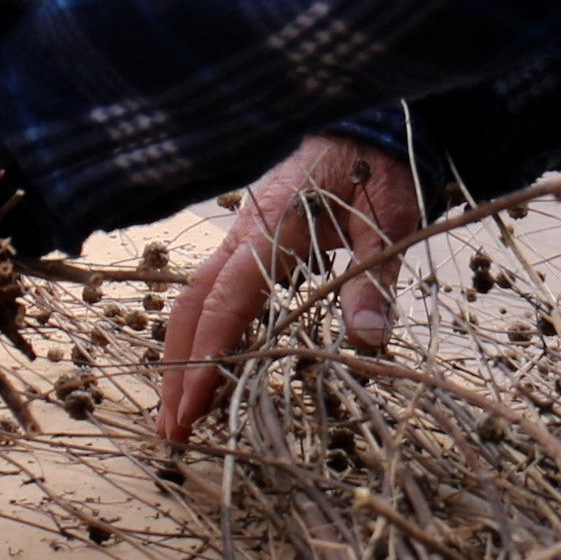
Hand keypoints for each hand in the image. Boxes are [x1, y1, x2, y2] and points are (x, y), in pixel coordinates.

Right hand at [164, 136, 428, 441]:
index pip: (225, 303)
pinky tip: (202, 368)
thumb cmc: (378, 172)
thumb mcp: (389, 225)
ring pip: (192, 300)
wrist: (365, 127)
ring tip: (176, 415)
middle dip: (177, 371)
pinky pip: (209, 292)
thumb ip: (374, 280)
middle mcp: (241, 236)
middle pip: (190, 308)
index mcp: (270, 231)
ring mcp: (238, 238)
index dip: (205, 358)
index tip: (192, 408)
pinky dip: (197, 334)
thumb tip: (369, 341)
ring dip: (180, 356)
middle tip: (171, 433)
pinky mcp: (246, 243)